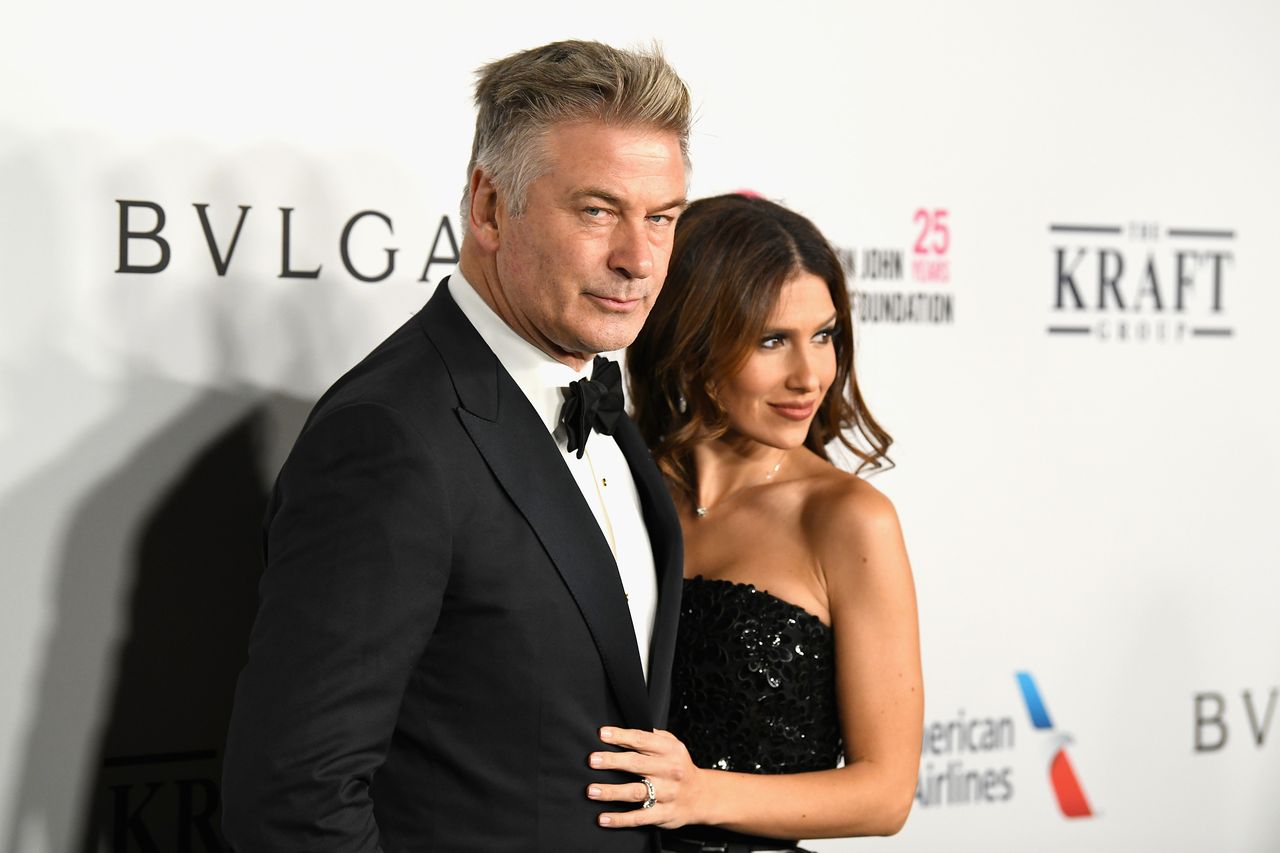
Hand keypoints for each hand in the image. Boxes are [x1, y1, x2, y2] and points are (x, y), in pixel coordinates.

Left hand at [587, 726, 706, 828]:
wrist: (701, 796)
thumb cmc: (681, 767)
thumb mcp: (674, 746)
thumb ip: (654, 737)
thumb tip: (627, 731)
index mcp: (670, 751)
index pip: (643, 740)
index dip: (621, 736)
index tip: (603, 734)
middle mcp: (669, 771)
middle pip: (636, 764)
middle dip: (612, 761)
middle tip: (593, 760)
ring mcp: (666, 794)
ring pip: (635, 792)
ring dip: (611, 792)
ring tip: (592, 790)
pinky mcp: (663, 814)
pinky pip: (639, 817)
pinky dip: (620, 819)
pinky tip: (604, 818)